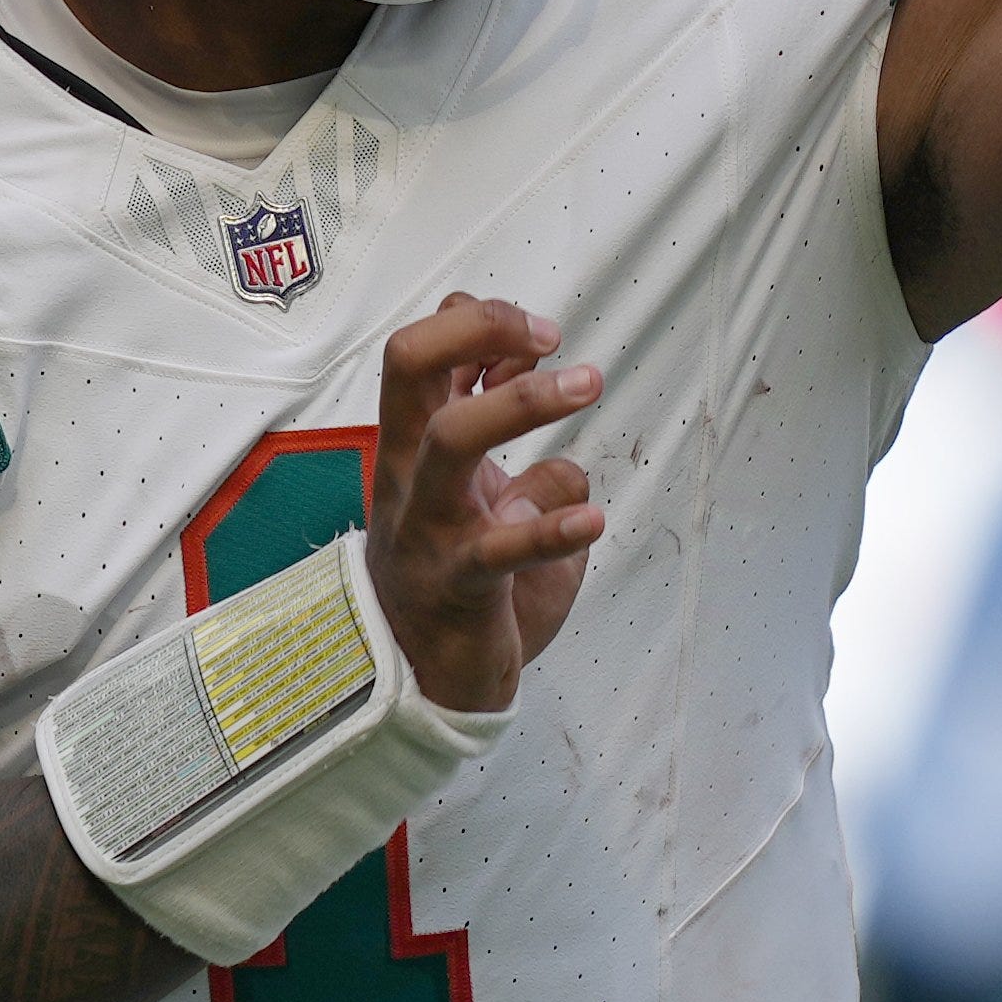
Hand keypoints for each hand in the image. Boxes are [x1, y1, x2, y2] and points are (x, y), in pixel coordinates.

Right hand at [366, 295, 603, 714]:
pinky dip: (551, 528)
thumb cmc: (455, 565)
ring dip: (522, 403)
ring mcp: (429, 525)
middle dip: (480, 329)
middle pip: (411, 366)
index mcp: (410, 445)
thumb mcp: (473, 480)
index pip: (419, 350)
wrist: (422, 678)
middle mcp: (409, 473)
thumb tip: (528, 359)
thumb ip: (493, 422)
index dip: (478, 324)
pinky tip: (592, 519)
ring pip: (452, 440)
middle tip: (552, 337)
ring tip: (587, 384)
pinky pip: (502, 550)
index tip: (539, 337)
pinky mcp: (460, 584)